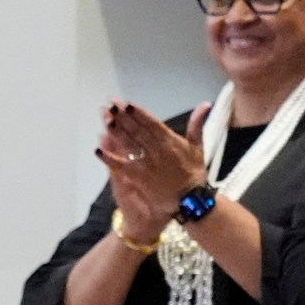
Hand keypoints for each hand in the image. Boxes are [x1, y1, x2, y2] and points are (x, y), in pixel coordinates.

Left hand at [97, 101, 209, 224]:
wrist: (192, 200)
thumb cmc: (194, 173)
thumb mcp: (198, 147)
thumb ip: (197, 125)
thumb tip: (206, 104)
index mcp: (170, 141)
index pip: (151, 123)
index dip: (138, 112)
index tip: (126, 103)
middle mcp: (157, 150)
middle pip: (137, 131)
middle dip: (123, 117)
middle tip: (111, 105)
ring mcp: (147, 164)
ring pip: (128, 145)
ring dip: (116, 132)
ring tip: (106, 120)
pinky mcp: (140, 178)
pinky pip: (122, 166)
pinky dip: (109, 158)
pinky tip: (98, 151)